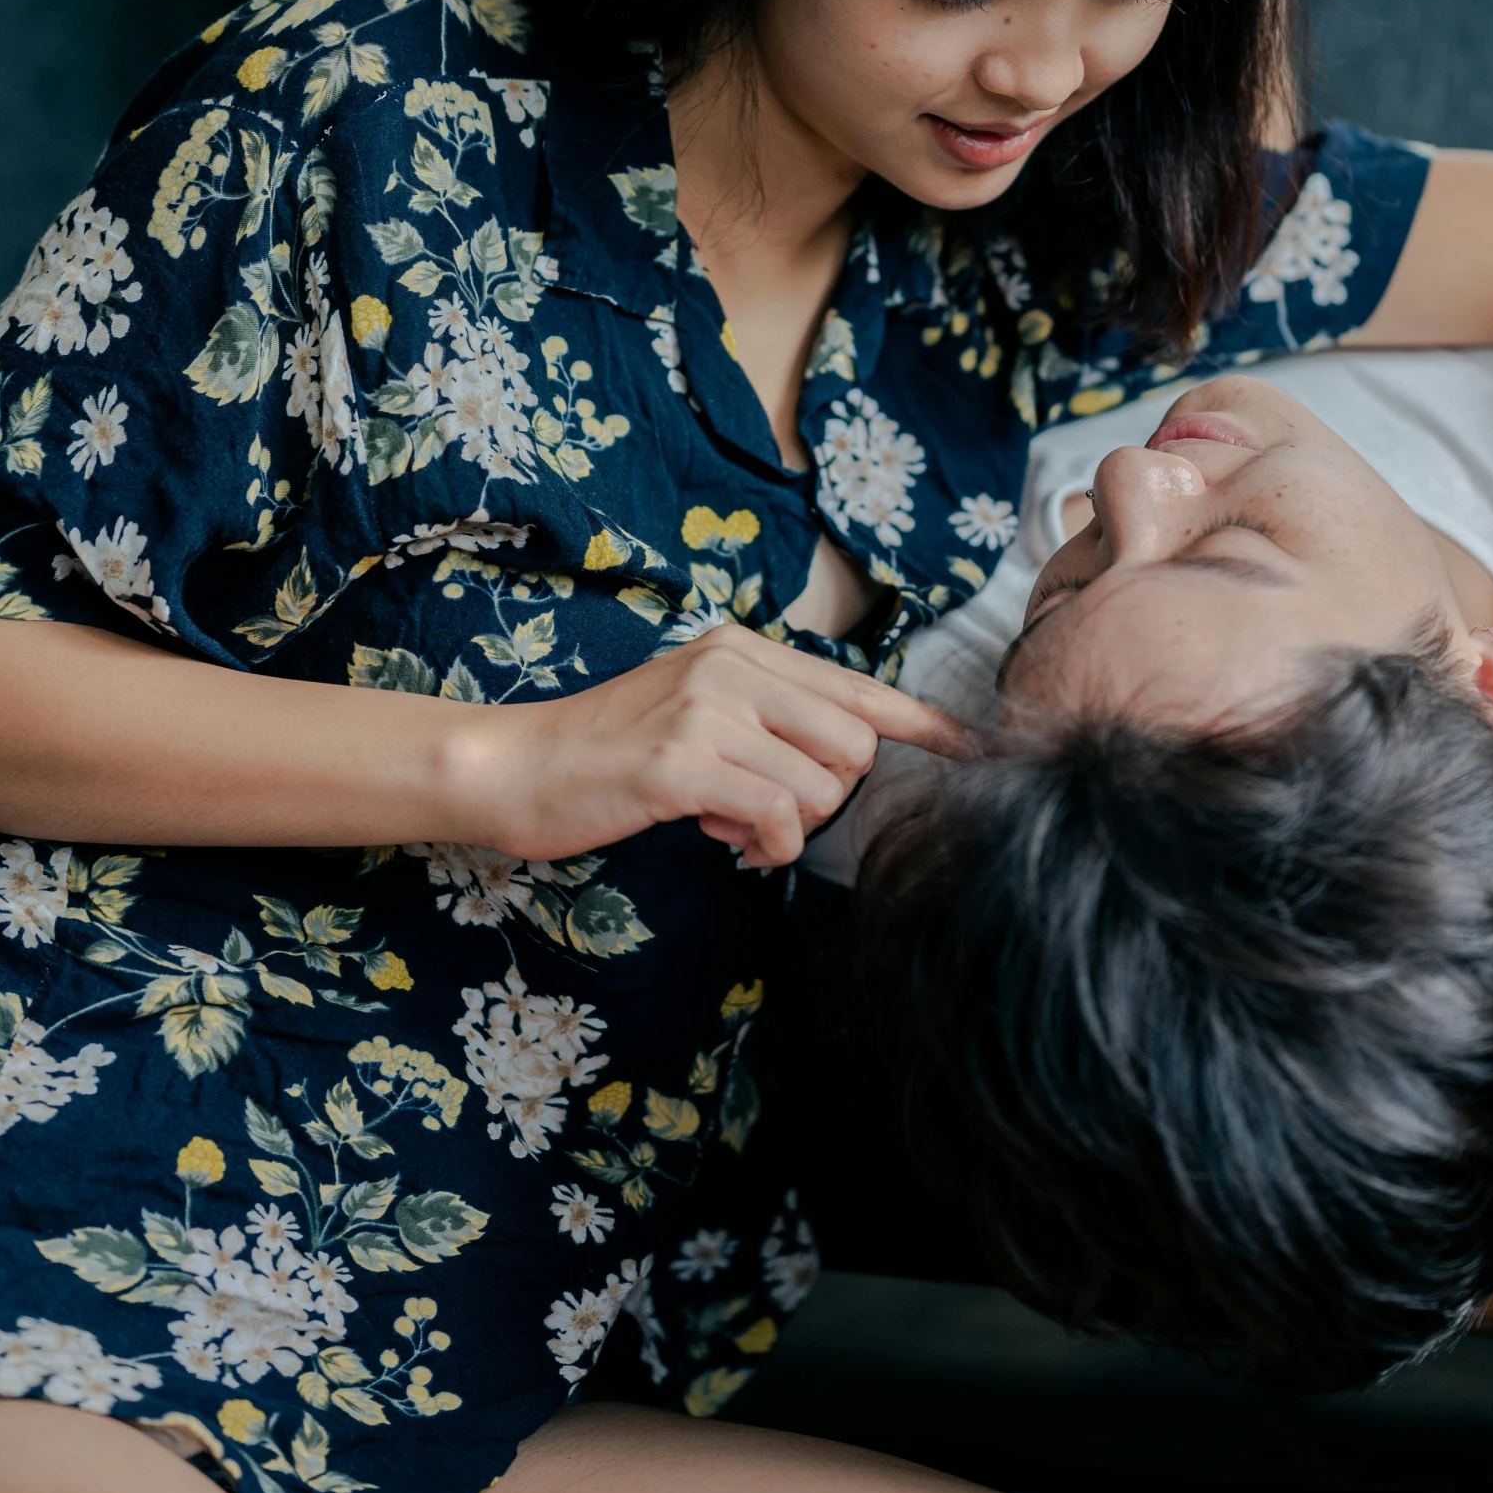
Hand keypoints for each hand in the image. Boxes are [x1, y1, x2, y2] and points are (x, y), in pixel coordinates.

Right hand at [441, 622, 973, 867]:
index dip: (926, 726)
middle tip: (770, 809)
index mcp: (741, 648)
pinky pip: (777, 814)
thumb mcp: (695, 711)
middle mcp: (731, 665)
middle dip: (833, 792)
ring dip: (791, 826)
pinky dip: (765, 844)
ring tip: (732, 824)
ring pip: (823, 783)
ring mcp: (706, 709)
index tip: (977, 754)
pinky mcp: (681, 762)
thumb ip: (765, 717)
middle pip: (856, 739)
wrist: (515, 767)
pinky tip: (722, 839)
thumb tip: (844, 756)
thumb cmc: (608, 752)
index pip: (860, 685)